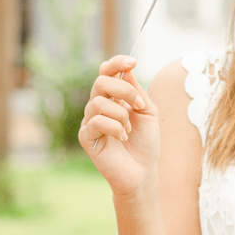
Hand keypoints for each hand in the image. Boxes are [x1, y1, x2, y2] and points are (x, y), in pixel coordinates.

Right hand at [78, 55, 158, 196]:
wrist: (143, 172)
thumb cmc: (146, 143)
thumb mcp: (148, 112)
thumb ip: (137, 91)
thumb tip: (127, 70)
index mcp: (112, 97)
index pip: (106, 72)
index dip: (116, 63)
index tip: (133, 62)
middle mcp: (98, 106)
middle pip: (101, 82)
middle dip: (124, 90)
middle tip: (139, 106)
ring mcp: (90, 121)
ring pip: (98, 102)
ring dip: (121, 115)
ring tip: (129, 129)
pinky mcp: (86, 137)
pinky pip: (96, 122)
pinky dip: (115, 127)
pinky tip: (122, 137)